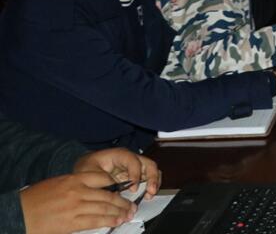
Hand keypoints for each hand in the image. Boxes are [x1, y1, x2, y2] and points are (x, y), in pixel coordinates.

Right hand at [20, 170, 134, 233]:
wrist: (19, 213)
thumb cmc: (35, 199)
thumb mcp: (57, 183)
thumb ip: (76, 185)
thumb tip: (94, 190)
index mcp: (74, 179)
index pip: (103, 178)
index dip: (116, 184)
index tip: (125, 188)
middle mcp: (77, 191)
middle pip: (108, 195)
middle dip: (122, 201)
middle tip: (131, 206)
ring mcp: (76, 207)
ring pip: (105, 208)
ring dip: (119, 212)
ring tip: (128, 215)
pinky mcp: (72, 222)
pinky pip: (95, 221)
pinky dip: (108, 221)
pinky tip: (117, 222)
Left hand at [73, 149, 160, 197]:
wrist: (85, 169)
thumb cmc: (87, 167)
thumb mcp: (90, 172)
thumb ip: (104, 180)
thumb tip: (117, 191)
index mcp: (120, 155)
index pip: (133, 161)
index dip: (135, 174)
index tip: (133, 188)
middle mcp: (131, 159)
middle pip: (148, 164)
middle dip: (152, 177)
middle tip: (150, 191)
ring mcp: (135, 167)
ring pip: (152, 171)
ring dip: (154, 182)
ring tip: (150, 195)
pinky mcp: (135, 176)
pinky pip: (148, 179)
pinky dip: (150, 187)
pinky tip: (146, 195)